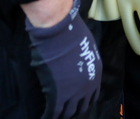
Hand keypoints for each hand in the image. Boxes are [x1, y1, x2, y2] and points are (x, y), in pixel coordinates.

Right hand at [25, 0, 101, 118]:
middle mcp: (88, 85)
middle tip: (64, 111)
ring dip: (61, 115)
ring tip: (54, 115)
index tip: (75, 103)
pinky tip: (43, 118)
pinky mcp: (57, 94)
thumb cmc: (71, 33)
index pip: (92, 95)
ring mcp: (73, 91)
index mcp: (96, 72)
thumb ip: (83, 61)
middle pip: (81, 107)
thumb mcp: (86, 48)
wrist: (59, 30)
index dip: (83, 101)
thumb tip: (75, 67)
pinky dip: (47, 116)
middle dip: (73, 110)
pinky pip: (52, 112)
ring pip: (68, 112)